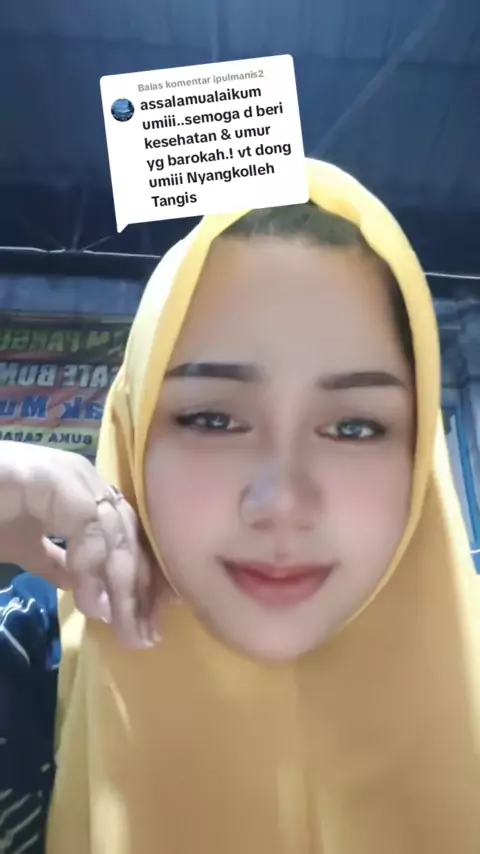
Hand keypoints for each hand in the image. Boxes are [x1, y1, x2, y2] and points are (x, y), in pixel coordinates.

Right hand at [0, 442, 172, 647]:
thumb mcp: (24, 547)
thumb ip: (56, 563)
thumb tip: (92, 594)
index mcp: (82, 493)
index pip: (126, 537)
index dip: (139, 581)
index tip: (144, 627)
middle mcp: (85, 480)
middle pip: (128, 536)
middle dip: (139, 590)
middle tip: (141, 637)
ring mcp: (71, 476)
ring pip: (115, 532)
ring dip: (121, 584)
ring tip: (119, 624)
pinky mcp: (52, 478)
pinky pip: (87, 525)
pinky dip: (92, 564)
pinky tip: (90, 600)